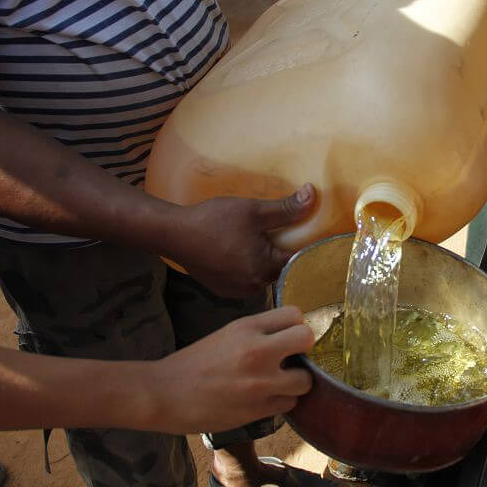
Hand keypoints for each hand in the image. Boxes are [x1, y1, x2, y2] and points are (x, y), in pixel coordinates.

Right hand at [146, 307, 313, 433]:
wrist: (164, 394)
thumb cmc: (193, 363)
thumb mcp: (226, 334)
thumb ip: (258, 332)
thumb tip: (289, 335)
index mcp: (246, 328)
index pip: (295, 315)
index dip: (295, 326)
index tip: (287, 336)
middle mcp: (257, 352)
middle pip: (307, 339)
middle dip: (304, 349)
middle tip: (291, 358)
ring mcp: (260, 383)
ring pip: (305, 380)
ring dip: (295, 382)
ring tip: (279, 382)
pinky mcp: (258, 410)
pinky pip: (289, 404)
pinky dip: (281, 401)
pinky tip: (265, 398)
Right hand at [177, 184, 315, 297]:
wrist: (174, 234)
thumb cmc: (213, 220)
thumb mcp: (253, 210)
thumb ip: (285, 208)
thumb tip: (312, 195)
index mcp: (263, 268)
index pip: (296, 260)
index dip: (302, 245)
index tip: (304, 234)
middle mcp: (253, 286)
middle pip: (279, 270)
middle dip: (280, 253)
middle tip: (278, 234)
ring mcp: (236, 291)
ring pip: (262, 276)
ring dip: (263, 262)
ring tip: (256, 242)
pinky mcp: (223, 290)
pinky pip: (245, 281)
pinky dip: (246, 268)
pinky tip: (238, 252)